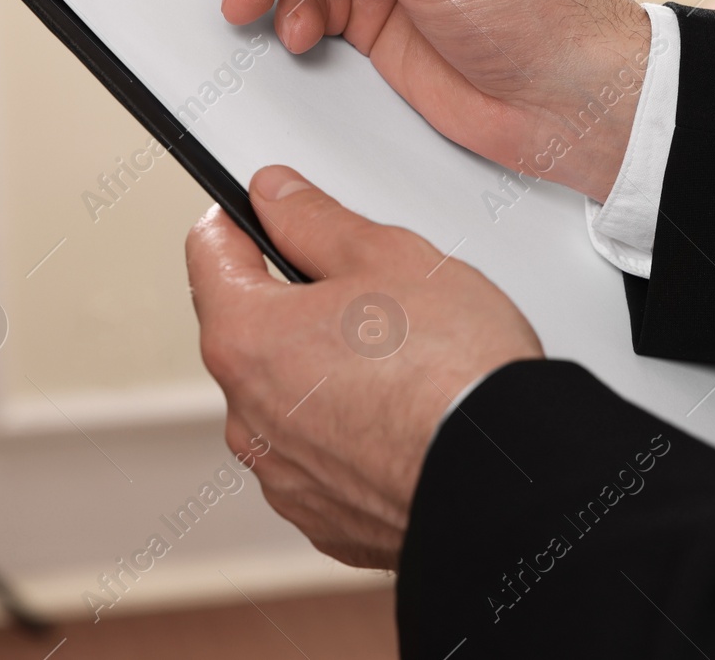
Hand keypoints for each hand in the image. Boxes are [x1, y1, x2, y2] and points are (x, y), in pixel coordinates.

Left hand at [187, 164, 542, 568]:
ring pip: (289, 400)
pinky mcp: (324, 517)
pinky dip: (353, 436)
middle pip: (253, 334)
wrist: (505, 474)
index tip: (268, 214)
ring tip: (401, 365)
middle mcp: (247, 417)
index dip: (242, 221)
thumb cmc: (453, 370)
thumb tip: (276, 198)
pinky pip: (324, 458)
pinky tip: (405, 418)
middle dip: (299, 308)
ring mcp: (283, 476)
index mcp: (247, 339)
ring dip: (324, 377)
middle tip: (371, 296)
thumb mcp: (388, 255)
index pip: (209, 253)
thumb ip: (314, 220)